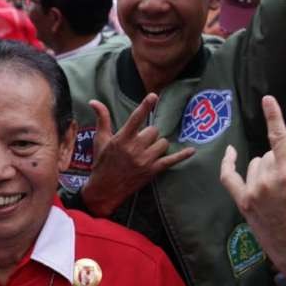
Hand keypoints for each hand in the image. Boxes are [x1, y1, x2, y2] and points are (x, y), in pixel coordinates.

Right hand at [81, 94, 194, 217]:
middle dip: (149, 134)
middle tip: (139, 142)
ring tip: (146, 151)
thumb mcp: (100, 140)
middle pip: (153, 131)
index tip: (153, 96)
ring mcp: (145, 161)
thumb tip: (93, 101)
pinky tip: (192, 150)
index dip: (145, 106)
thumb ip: (102, 119)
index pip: (136, 118)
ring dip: (158, 144)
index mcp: (121, 139)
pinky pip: (171, 161)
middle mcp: (134, 149)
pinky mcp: (152, 171)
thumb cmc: (102, 163)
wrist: (104, 190)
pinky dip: (182, 155)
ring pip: (163, 143)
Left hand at [220, 95, 285, 278]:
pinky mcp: (243, 204)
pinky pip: (229, 178)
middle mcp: (268, 181)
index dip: (274, 116)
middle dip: (280, 162)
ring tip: (278, 187)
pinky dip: (228, 164)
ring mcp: (253, 193)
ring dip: (264, 169)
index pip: (279, 138)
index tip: (267, 99)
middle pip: (269, 155)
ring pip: (254, 165)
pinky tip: (230, 153)